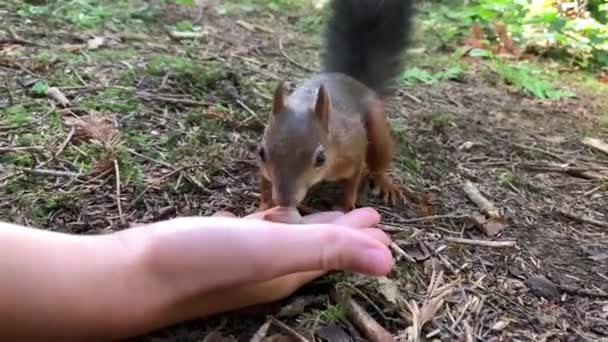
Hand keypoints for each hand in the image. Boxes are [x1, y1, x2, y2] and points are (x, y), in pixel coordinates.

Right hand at [126, 206, 392, 321]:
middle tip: (368, 217)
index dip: (362, 242)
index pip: (337, 254)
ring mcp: (244, 257)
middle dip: (344, 231)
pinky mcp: (219, 244)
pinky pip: (259, 230)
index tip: (384, 228)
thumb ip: (327, 250)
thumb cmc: (202, 261)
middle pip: (319, 247)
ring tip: (328, 211)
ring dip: (313, 225)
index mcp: (289, 271)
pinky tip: (272, 213)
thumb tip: (388, 261)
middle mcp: (271, 268)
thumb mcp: (272, 250)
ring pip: (291, 238)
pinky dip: (275, 221)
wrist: (133, 274)